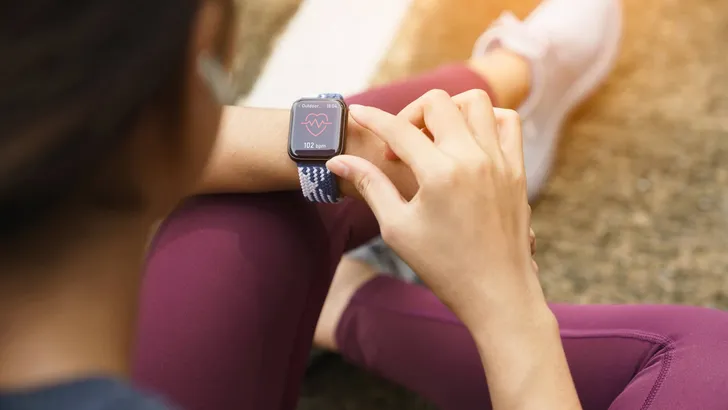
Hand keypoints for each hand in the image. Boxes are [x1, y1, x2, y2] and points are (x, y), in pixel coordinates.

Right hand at [327, 89, 542, 326]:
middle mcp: (473, 158)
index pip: (398, 129)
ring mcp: (500, 161)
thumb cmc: (443, 266)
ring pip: (476, 102)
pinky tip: (468, 142)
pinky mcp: (517, 169)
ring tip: (434, 138)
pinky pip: (508, 122)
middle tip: (400, 146)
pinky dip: (486, 119)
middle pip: (436, 102)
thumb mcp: (397, 228)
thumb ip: (370, 186)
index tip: (355, 112)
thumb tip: (338, 161)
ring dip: (448, 110)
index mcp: (440, 174)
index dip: (371, 118)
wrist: (497, 293)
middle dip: (409, 114)